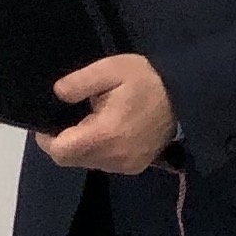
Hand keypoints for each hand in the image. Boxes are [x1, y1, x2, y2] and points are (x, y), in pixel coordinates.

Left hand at [36, 53, 175, 174]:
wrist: (188, 97)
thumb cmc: (148, 80)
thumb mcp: (111, 69)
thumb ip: (80, 82)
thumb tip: (57, 94)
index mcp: (105, 135)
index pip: (60, 152)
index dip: (47, 138)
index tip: (50, 120)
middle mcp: (114, 157)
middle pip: (70, 159)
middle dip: (64, 141)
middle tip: (74, 116)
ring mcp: (127, 165)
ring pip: (87, 162)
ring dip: (82, 145)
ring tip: (92, 120)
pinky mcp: (136, 167)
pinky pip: (104, 163)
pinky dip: (98, 149)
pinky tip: (107, 130)